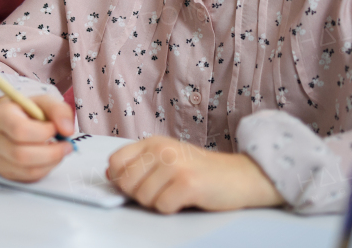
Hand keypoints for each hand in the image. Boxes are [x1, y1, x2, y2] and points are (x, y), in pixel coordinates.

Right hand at [0, 94, 75, 181]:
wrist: (10, 122)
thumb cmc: (26, 112)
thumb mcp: (42, 103)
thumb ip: (58, 110)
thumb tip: (67, 130)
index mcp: (1, 116)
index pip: (19, 130)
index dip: (42, 132)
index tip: (54, 128)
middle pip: (21, 155)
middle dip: (51, 153)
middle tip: (67, 145)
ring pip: (27, 170)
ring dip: (51, 162)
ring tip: (60, 151)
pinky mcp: (5, 172)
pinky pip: (29, 177)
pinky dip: (45, 169)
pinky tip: (49, 158)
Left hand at [107, 136, 283, 212]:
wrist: (241, 176)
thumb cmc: (202, 170)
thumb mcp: (167, 158)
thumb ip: (139, 164)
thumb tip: (110, 174)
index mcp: (153, 142)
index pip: (115, 162)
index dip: (121, 179)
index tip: (136, 184)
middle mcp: (161, 150)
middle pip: (126, 183)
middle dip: (139, 195)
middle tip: (161, 192)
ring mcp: (174, 165)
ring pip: (143, 197)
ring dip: (158, 203)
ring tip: (175, 194)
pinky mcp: (187, 183)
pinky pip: (162, 207)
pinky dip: (172, 209)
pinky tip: (185, 199)